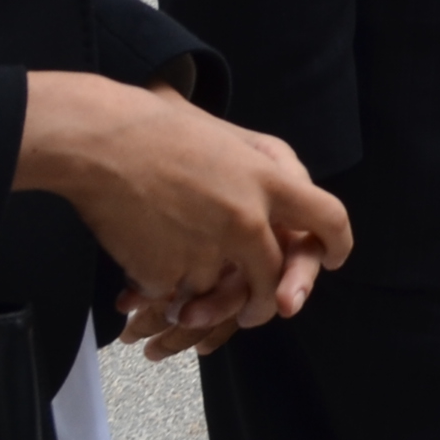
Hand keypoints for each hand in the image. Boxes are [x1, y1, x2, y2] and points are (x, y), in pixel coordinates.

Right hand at [19, 75, 353, 337]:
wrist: (101, 140)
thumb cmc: (161, 129)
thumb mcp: (230, 140)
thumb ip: (263, 174)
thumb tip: (288, 207)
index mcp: (267, 180)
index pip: (327, 218)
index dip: (337, 244)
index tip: (336, 259)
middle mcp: (247, 218)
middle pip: (274, 276)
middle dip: (267, 302)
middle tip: (257, 311)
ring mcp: (209, 248)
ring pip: (222, 290)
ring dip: (205, 295)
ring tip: (187, 293)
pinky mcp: (169, 272)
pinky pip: (176, 296)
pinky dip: (165, 290)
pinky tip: (147, 266)